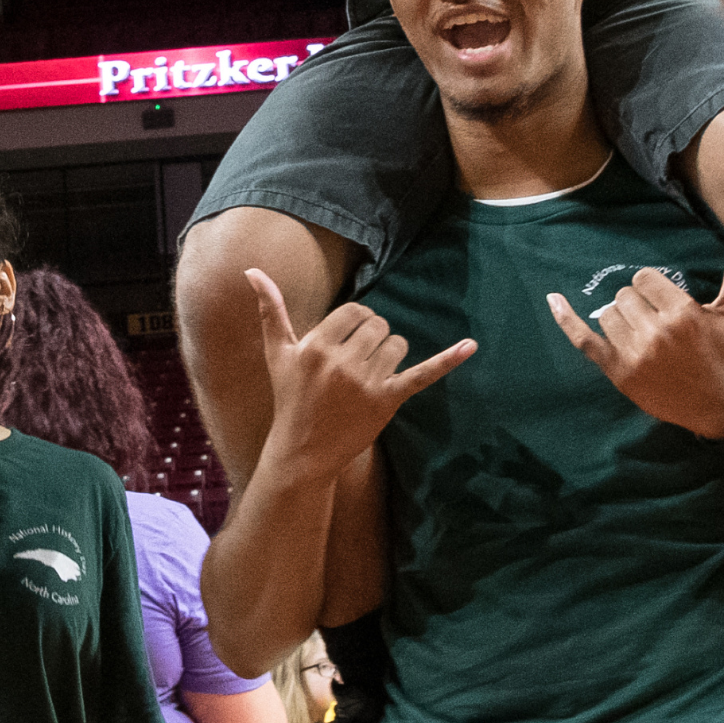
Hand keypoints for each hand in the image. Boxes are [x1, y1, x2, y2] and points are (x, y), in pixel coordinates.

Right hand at [248, 269, 473, 472]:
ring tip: (369, 373)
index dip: (356, 321)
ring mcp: (367, 383)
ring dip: (389, 352)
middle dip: (372, 336)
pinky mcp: (387, 401)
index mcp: (316, 345)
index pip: (355, 311)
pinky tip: (471, 345)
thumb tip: (252, 271)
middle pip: (378, 325)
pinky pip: (423, 374)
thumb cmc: (290, 398)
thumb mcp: (278, 353)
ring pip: (397, 344)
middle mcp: (342, 362)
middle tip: (358, 359)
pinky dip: (448, 360)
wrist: (303, 452)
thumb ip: (270, 310)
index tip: (348, 340)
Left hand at [549, 243, 723, 434]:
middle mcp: (656, 333)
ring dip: (620, 318)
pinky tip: (554, 299)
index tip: (662, 300)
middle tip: (656, 321)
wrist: (721, 406)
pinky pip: (585, 340)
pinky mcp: (619, 373)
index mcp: (682, 313)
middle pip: (624, 295)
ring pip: (608, 314)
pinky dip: (566, 319)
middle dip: (639, 304)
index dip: (651, 287)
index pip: (644, 279)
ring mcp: (634, 354)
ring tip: (641, 332)